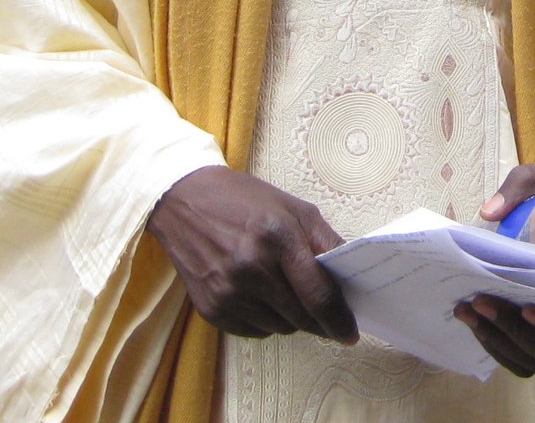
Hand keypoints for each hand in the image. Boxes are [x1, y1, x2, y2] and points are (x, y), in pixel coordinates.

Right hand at [146, 165, 356, 343]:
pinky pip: (254, 331)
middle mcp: (251, 269)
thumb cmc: (245, 200)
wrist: (184, 202)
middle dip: (319, 320)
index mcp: (277, 238)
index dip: (338, 318)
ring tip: (283, 290)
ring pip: (279, 328)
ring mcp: (228, 292)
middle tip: (324, 313)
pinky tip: (260, 295)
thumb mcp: (293, 208)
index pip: (317, 294)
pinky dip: (266, 321)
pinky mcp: (211, 309)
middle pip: (300, 317)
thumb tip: (351, 276)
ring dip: (291, 318)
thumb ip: (326, 241)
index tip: (350, 333)